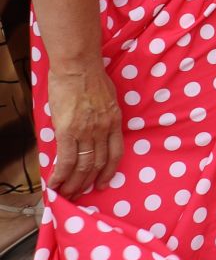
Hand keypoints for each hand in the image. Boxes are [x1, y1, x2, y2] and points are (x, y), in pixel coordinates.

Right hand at [45, 64, 122, 195]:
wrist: (78, 65)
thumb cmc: (90, 76)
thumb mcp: (107, 98)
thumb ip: (104, 116)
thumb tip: (95, 127)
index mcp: (115, 121)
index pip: (115, 153)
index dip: (109, 171)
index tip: (103, 183)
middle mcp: (103, 129)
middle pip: (98, 163)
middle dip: (89, 181)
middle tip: (80, 193)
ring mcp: (87, 131)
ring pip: (82, 165)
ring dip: (74, 183)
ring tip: (68, 194)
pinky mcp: (68, 131)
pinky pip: (66, 160)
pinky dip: (60, 175)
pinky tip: (55, 184)